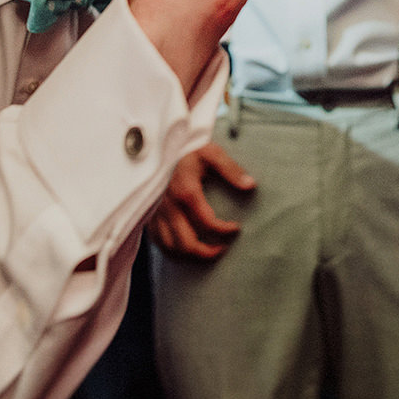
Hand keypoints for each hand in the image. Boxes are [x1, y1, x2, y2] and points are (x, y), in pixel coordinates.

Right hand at [148, 143, 255, 259]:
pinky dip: (171, 250)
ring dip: (189, 255)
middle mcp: (167, 205)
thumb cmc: (188, 147)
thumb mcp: (211, 152)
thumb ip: (231, 169)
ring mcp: (155, 211)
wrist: (159, 143)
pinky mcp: (148, 213)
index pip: (208, 223)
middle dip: (207, 252)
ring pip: (170, 246)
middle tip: (223, 248)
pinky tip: (185, 247)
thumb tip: (250, 185)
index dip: (225, 230)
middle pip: (186, 243)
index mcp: (185, 191)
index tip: (236, 228)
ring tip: (206, 251)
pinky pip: (157, 241)